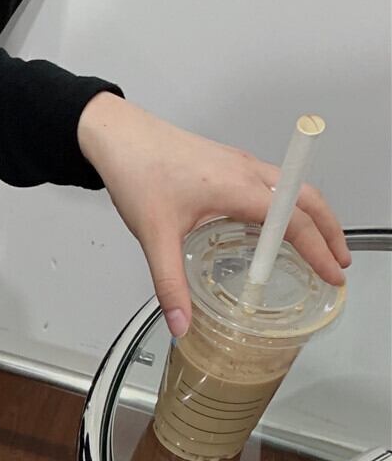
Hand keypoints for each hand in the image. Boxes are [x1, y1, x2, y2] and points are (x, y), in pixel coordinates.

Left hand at [76, 92, 350, 336]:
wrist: (120, 137)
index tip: (332, 274)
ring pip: (292, 188)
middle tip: (338, 264)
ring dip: (312, 217)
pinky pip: (273, 185)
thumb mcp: (154, 237)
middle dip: (330, 231)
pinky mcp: (230, 164)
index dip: (318, 249)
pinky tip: (279, 229)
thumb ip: (170, 285)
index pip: (293, 220)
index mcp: (237, 187)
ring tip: (319, 249)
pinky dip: (289, 207)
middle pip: (307, 199)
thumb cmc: (138, 174)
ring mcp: (241, 164)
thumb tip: (181, 324)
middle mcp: (247, 171)